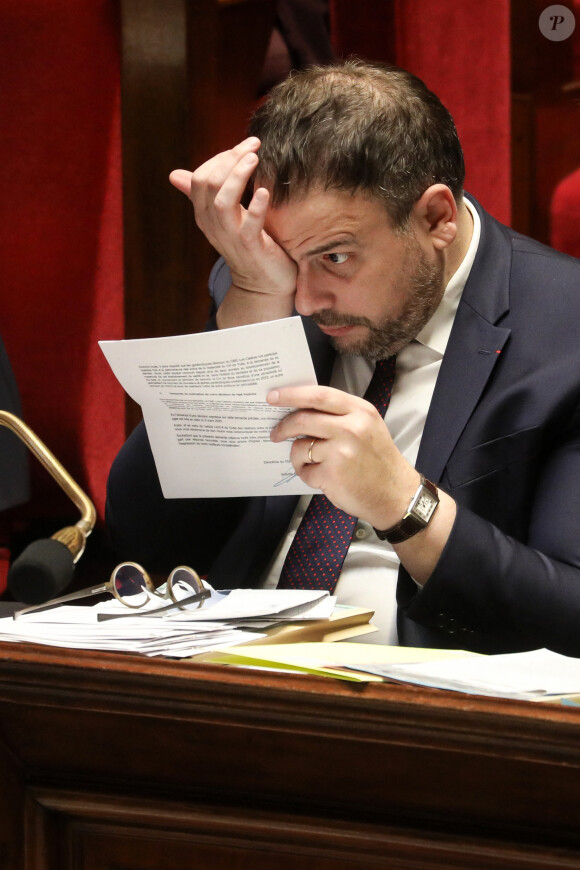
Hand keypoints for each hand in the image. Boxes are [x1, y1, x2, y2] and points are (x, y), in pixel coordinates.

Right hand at [170, 137, 296, 298]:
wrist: (263, 286)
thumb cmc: (248, 247)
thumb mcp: (225, 218)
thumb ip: (207, 195)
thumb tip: (175, 175)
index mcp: (205, 215)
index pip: (200, 178)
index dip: (220, 158)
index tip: (244, 146)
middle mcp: (213, 225)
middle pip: (209, 183)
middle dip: (231, 158)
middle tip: (253, 144)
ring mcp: (230, 237)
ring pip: (222, 200)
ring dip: (238, 175)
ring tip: (255, 158)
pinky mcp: (251, 248)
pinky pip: (249, 225)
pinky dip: (256, 206)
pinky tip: (264, 191)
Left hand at [268, 385, 417, 527]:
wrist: (395, 494)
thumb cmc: (377, 461)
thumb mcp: (367, 426)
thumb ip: (339, 415)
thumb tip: (300, 409)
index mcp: (360, 411)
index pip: (319, 395)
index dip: (292, 394)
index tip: (273, 396)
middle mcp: (351, 428)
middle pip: (302, 419)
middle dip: (283, 426)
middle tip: (275, 433)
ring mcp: (341, 452)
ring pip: (299, 446)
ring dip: (298, 456)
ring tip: (311, 464)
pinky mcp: (332, 474)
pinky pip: (304, 470)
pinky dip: (307, 474)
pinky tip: (323, 477)